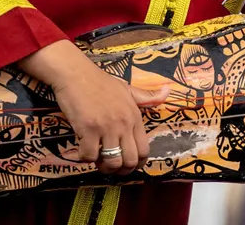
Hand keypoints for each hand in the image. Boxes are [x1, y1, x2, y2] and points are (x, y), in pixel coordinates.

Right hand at [18, 40, 169, 174]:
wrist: (77, 74)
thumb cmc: (101, 82)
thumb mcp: (128, 89)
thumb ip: (147, 96)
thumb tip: (168, 91)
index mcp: (135, 117)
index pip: (145, 150)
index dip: (138, 163)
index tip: (128, 165)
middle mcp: (124, 124)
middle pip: (130, 160)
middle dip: (121, 170)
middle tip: (111, 166)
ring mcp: (106, 127)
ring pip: (112, 162)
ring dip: (103, 166)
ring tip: (97, 159)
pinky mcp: (87, 130)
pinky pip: (89, 156)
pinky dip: (85, 158)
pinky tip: (82, 149)